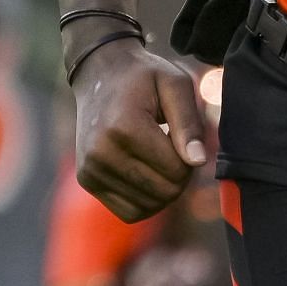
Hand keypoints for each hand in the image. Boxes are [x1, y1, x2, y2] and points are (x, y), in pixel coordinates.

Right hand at [71, 35, 208, 221]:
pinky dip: (147, 199)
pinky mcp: (87, 181)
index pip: (176, 170)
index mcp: (125, 127)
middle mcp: (101, 153)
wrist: (100, 73)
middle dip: (180, 175)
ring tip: (160, 156)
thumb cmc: (144, 77)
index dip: (191, 157)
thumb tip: (199, 162)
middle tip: (174, 147)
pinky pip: (129, 212)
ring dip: (164, 188)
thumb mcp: (175, 84)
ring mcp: (90, 170)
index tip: (183, 136)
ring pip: (148, 207)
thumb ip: (189, 123)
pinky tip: (148, 172)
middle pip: (164, 192)